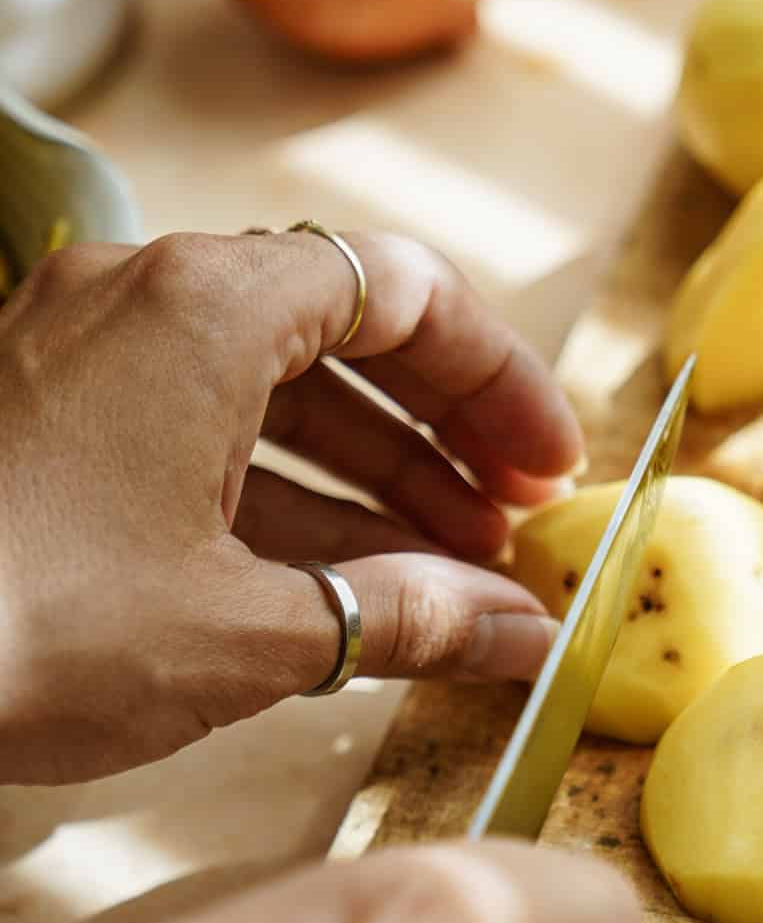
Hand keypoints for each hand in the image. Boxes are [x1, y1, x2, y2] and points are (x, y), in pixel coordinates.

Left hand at [0, 227, 581, 781]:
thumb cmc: (28, 624)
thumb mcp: (248, 631)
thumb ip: (403, 615)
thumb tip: (517, 632)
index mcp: (207, 306)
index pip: (403, 290)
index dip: (498, 381)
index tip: (550, 469)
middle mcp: (141, 300)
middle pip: (339, 334)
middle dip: (440, 436)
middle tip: (515, 523)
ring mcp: (78, 358)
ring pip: (264, 393)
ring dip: (369, 480)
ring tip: (452, 576)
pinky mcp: (38, 424)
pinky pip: (192, 436)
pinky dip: (278, 500)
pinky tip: (345, 586)